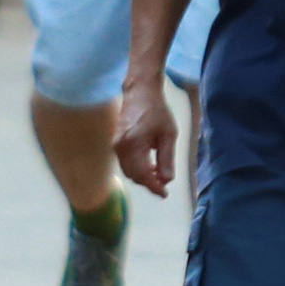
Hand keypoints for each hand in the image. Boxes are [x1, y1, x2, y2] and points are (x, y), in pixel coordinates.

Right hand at [115, 73, 180, 202]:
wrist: (140, 91)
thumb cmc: (157, 110)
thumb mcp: (168, 134)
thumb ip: (167, 159)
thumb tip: (166, 181)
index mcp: (133, 144)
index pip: (143, 175)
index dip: (154, 187)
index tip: (165, 194)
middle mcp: (120, 147)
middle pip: (134, 176)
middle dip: (149, 183)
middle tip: (164, 186)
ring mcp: (116, 145)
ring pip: (129, 171)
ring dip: (143, 177)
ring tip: (159, 176)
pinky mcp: (116, 143)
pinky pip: (126, 163)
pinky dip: (137, 169)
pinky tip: (150, 167)